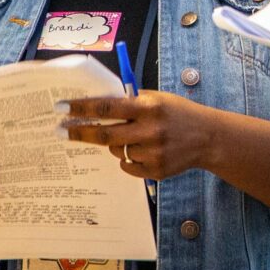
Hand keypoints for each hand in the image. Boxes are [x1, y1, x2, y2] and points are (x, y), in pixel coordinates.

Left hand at [61, 92, 215, 181]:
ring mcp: (153, 153)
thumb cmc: (178, 113)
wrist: (208, 137)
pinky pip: (127, 166)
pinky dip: (129, 159)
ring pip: (117, 151)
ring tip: (132, 137)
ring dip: (116, 144)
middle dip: (80, 132)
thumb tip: (97, 105)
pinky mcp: (155, 171)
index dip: (82, 108)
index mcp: (149, 107)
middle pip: (104, 134)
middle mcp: (150, 130)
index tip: (61, 108)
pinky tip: (144, 150)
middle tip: (62, 131)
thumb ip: (131, 101)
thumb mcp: (158, 98)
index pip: (107, 107)